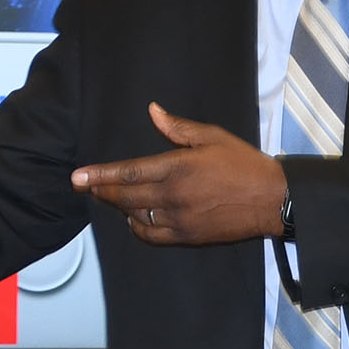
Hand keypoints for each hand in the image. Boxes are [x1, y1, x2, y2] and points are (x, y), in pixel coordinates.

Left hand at [71, 103, 285, 244]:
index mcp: (177, 168)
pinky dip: (137, 227)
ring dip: (119, 208)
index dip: (99, 176)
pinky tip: (134, 218)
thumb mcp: (212, 137)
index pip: (128, 173)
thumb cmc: (243, 163)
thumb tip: (153, 111)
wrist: (271, 200)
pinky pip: (151, 235)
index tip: (77, 178)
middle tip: (87, 187)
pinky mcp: (186, 237)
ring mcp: (178, 220)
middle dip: (102, 192)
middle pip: (124, 197)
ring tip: (111, 198)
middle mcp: (173, 196)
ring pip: (135, 217)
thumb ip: (178, 127)